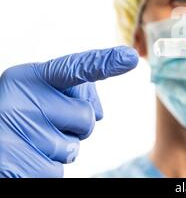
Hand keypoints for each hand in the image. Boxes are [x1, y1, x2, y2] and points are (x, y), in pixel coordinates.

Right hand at [0, 46, 137, 177]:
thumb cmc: (18, 116)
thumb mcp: (38, 93)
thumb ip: (72, 91)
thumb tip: (99, 113)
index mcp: (30, 77)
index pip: (74, 67)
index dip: (104, 62)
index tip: (130, 57)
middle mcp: (20, 98)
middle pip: (87, 117)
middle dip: (76, 128)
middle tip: (46, 125)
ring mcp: (13, 130)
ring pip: (72, 149)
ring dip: (60, 150)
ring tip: (30, 141)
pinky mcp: (11, 163)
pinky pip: (55, 172)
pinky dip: (45, 169)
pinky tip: (24, 159)